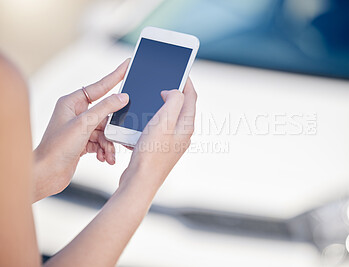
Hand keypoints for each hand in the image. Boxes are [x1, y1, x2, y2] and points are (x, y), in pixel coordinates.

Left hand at [33, 59, 129, 201]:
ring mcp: (80, 128)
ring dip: (109, 143)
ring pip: (105, 130)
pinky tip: (104, 158)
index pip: (100, 86)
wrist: (47, 174)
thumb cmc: (57, 148)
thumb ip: (105, 108)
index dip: (115, 76)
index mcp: (72, 102)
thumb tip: (123, 97)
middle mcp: (76, 113)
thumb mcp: (84, 124)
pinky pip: (101, 141)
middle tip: (120, 134)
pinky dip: (104, 149)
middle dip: (113, 128)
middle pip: (106, 114)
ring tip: (109, 154)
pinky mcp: (83, 142)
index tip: (127, 65)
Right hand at [119, 79, 196, 194]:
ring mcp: (172, 142)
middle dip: (173, 93)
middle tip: (163, 82)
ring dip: (161, 106)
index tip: (180, 71)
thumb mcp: (164, 120)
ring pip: (169, 118)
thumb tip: (174, 92)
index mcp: (186, 125)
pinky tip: (141, 121)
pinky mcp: (160, 149)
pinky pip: (158, 129)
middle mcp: (182, 134)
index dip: (186, 81)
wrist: (139, 181)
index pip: (191, 97)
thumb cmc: (151, 153)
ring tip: (150, 99)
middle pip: (182, 107)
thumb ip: (174, 100)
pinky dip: (151, 121)